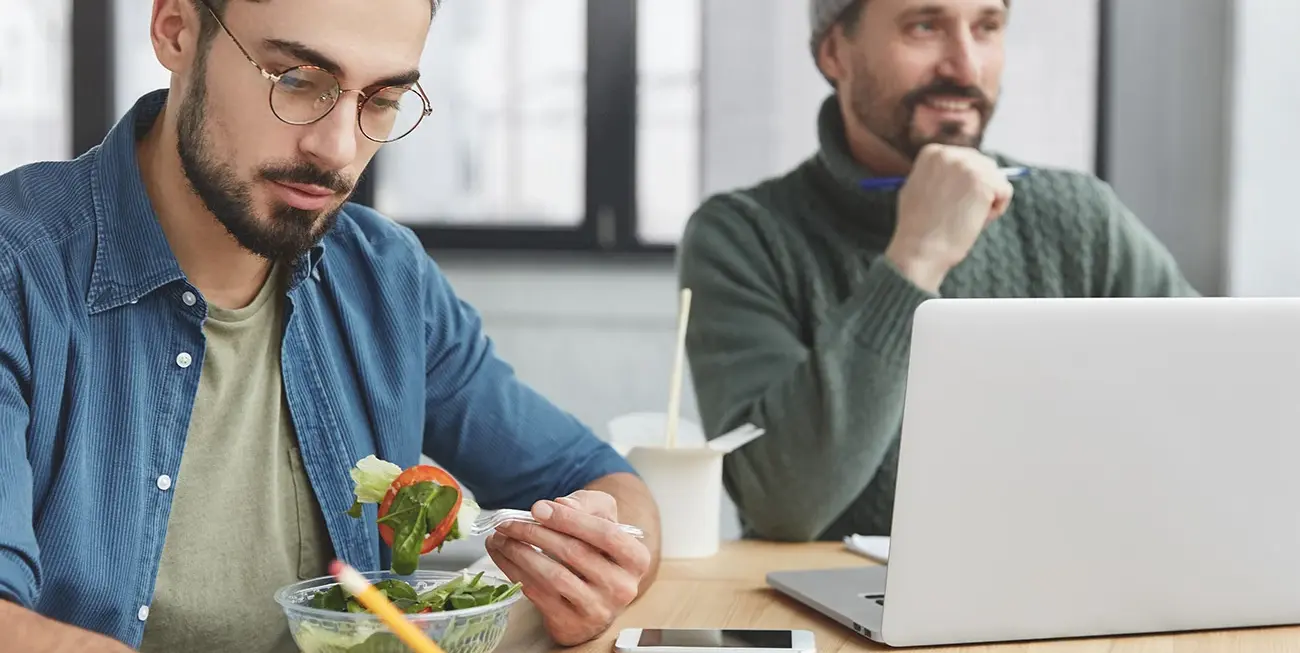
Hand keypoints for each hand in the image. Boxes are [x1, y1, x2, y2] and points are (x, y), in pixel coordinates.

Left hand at [485, 490, 650, 645]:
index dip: (570, 520)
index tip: (537, 508)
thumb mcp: (601, 516)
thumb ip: (585, 504)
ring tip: (499, 537)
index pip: (606, 535)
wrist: (596, 591)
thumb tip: (558, 506)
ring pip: (552, 576)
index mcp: (636, 559)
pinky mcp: (571, 624)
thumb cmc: (598, 546)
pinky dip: (514, 572)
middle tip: (508, 521)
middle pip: (574, 553)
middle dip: (535, 533)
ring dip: (519, 553)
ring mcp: (597, 609)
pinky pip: (538, 594)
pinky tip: (503, 556)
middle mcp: (622, 588)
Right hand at [886, 144, 1014, 291]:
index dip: (963, 185)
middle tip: (959, 212)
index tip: (947, 203)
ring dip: (987, 200)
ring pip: (996, 179)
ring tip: (963, 217)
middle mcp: (950, 154)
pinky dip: (995, 210)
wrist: (920, 250)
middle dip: (979, 190)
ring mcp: (968, 167)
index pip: (966, 159)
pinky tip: (974, 220)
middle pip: (985, 165)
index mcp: (933, 153)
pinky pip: (1005, 192)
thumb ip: (937, 175)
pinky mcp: (984, 182)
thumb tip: (964, 172)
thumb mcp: (917, 189)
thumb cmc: (917, 227)